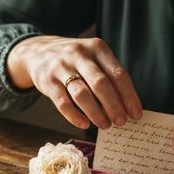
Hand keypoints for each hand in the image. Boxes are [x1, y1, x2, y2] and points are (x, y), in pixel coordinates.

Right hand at [6, 36, 142, 129]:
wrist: (37, 51)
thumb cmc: (75, 60)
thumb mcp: (93, 58)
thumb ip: (108, 76)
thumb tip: (127, 107)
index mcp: (97, 48)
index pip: (118, 74)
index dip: (129, 96)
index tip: (136, 114)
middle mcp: (79, 54)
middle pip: (100, 83)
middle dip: (114, 106)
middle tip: (121, 122)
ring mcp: (61, 67)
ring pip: (82, 94)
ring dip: (96, 113)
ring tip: (105, 125)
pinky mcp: (47, 81)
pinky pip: (62, 103)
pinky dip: (75, 116)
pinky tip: (85, 124)